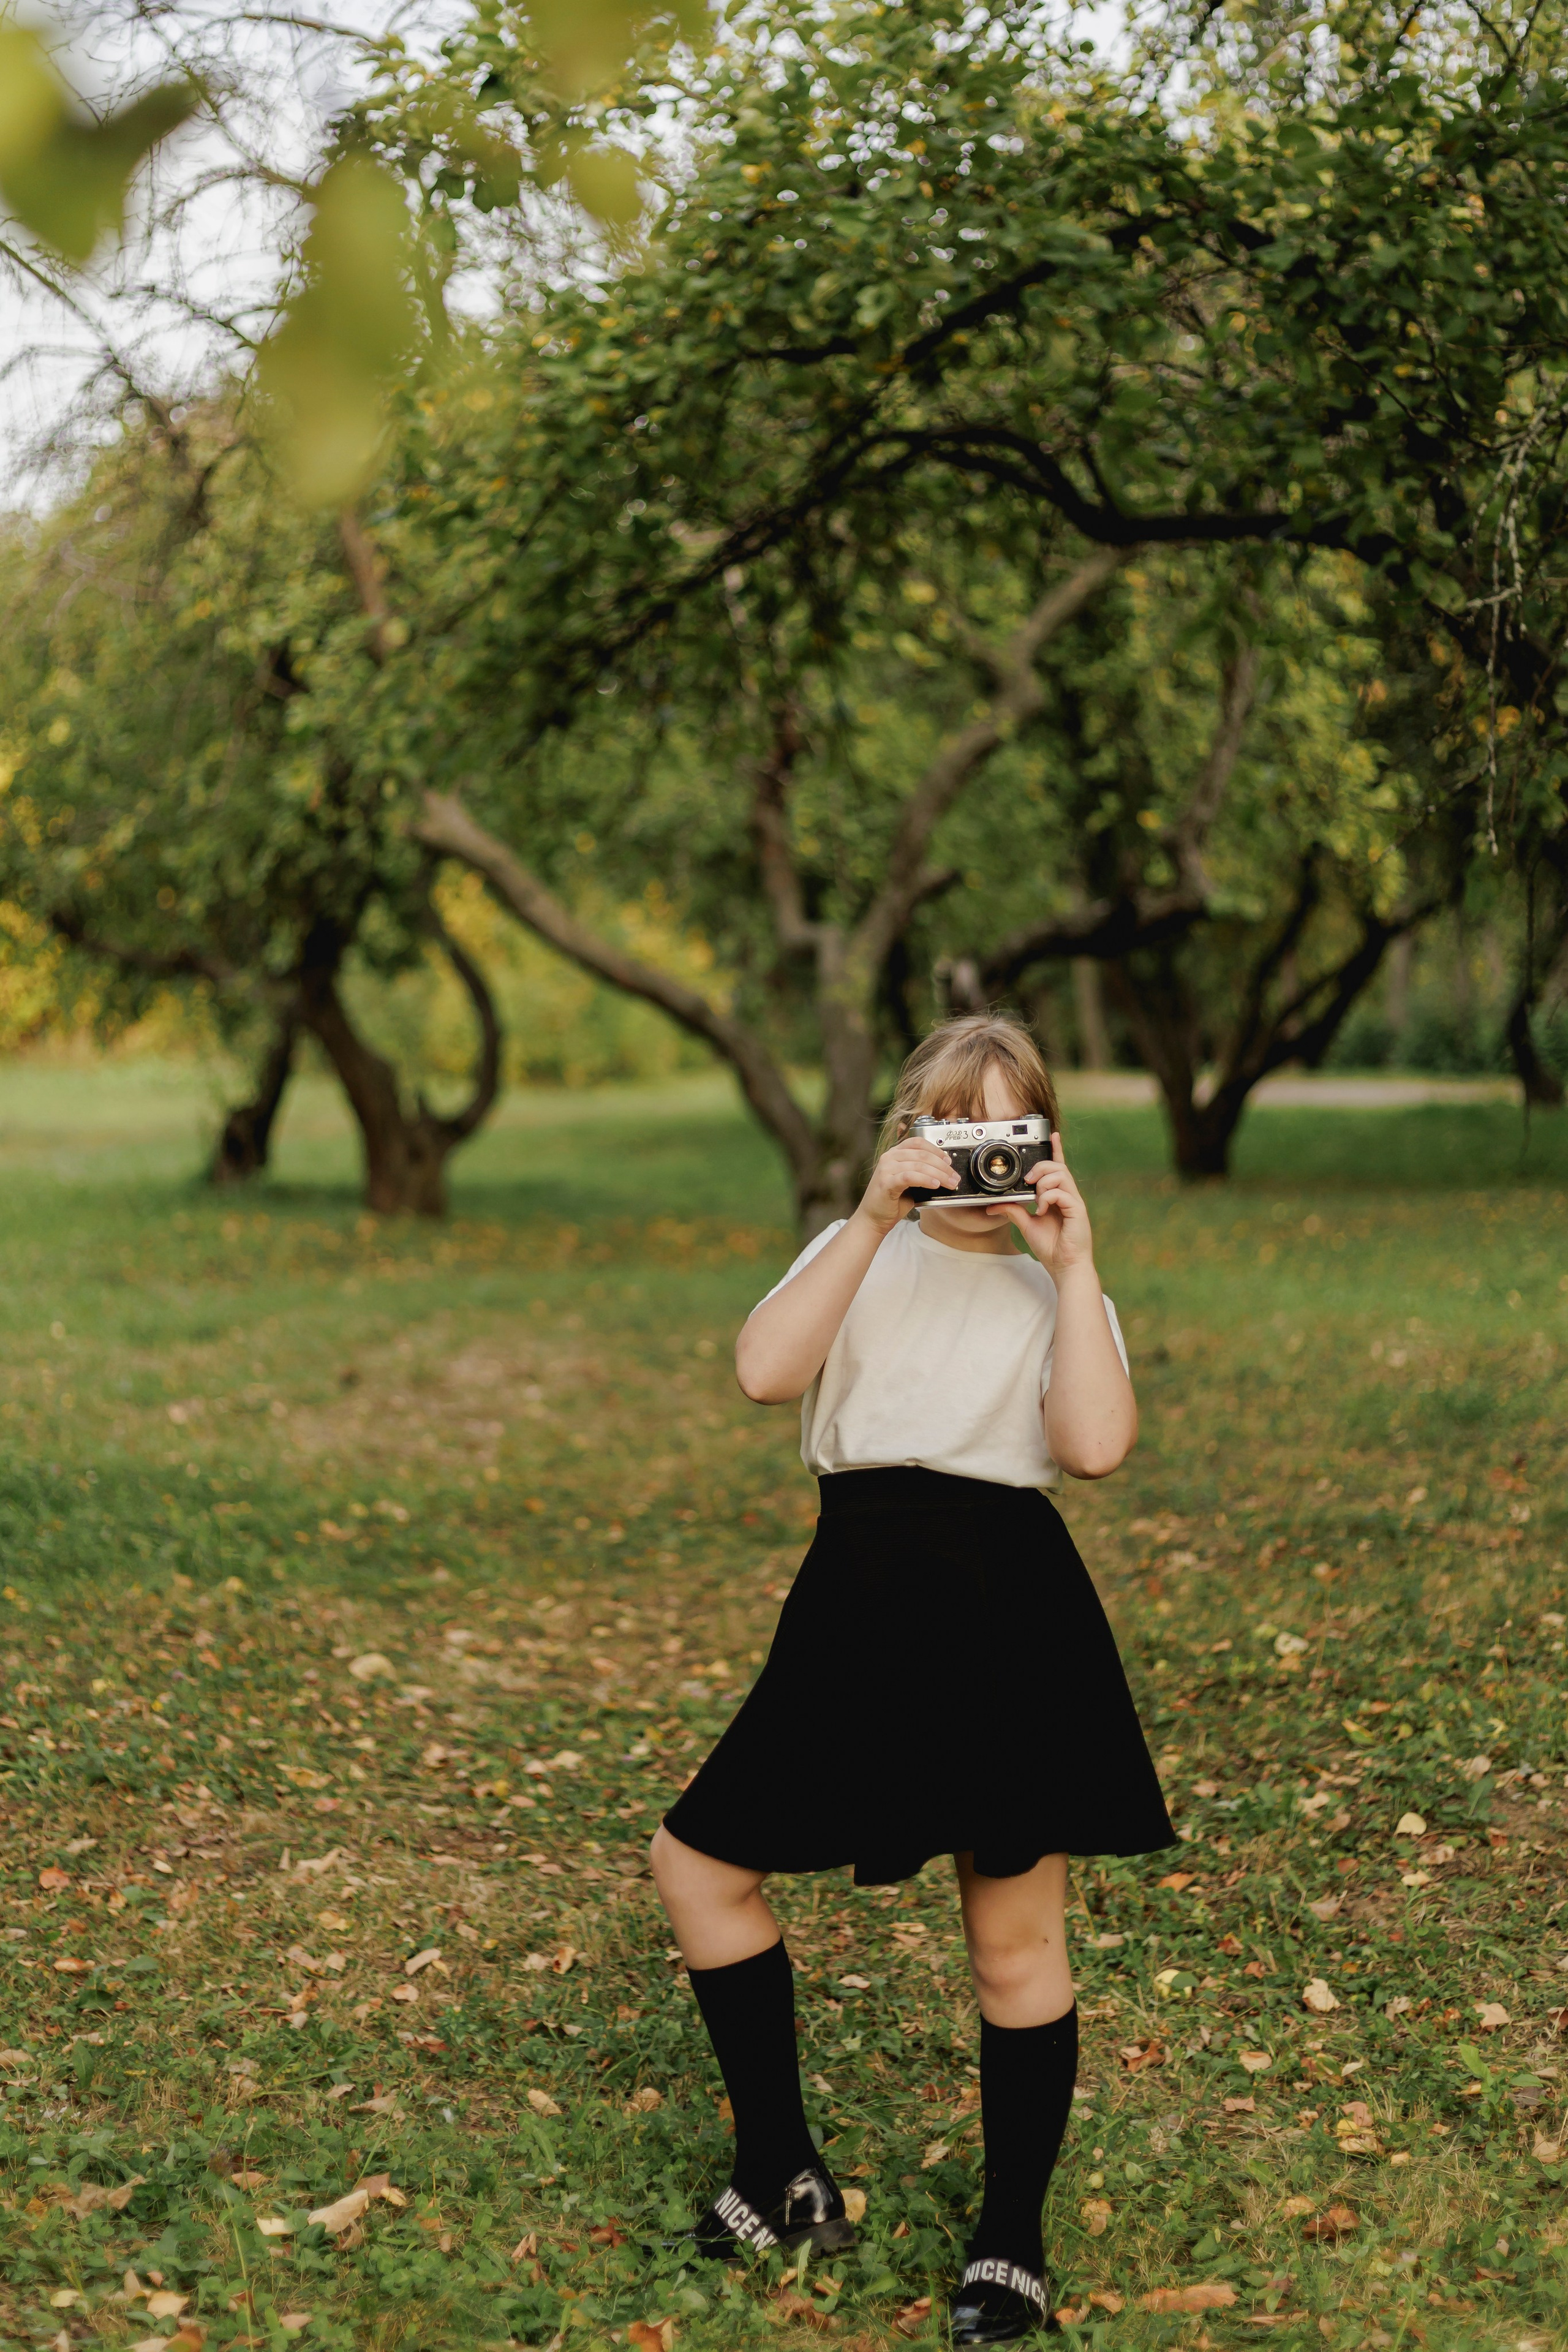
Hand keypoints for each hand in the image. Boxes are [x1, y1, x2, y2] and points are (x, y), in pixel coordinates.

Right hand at [857, 1135, 958, 1230]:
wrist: (874, 1219)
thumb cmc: (892, 1201)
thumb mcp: (910, 1182)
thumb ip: (922, 1173)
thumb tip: (945, 1171)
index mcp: (894, 1154)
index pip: (918, 1142)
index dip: (936, 1149)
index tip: (949, 1160)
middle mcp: (889, 1157)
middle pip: (922, 1154)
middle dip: (942, 1166)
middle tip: (954, 1176)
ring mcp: (886, 1169)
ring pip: (918, 1165)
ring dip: (939, 1174)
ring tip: (950, 1183)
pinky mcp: (886, 1182)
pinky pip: (910, 1177)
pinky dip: (925, 1180)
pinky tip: (935, 1185)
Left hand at [987, 1133, 1093, 1272]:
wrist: (1064, 1266)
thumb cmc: (1051, 1247)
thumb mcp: (1027, 1225)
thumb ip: (1014, 1211)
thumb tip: (994, 1205)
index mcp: (1058, 1196)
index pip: (1058, 1167)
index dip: (1056, 1149)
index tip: (1051, 1135)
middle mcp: (1068, 1195)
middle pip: (1058, 1166)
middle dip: (1040, 1167)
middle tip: (1028, 1180)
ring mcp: (1074, 1202)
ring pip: (1061, 1174)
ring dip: (1043, 1182)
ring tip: (1036, 1199)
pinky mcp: (1078, 1210)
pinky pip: (1062, 1192)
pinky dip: (1047, 1197)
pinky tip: (1041, 1210)